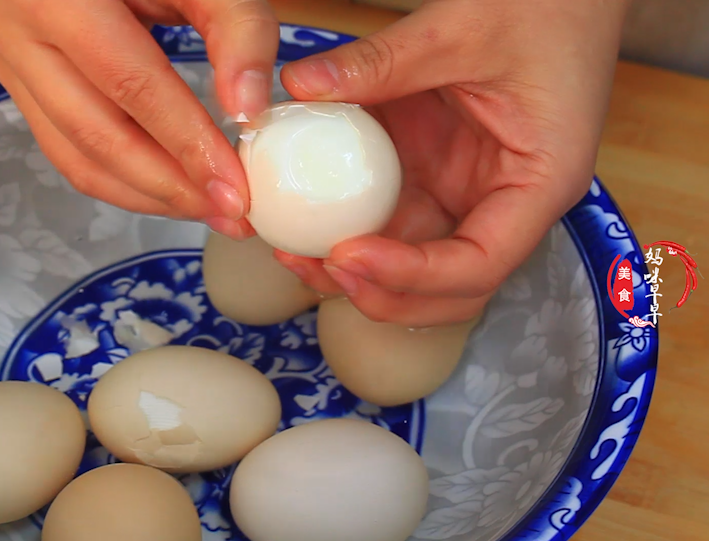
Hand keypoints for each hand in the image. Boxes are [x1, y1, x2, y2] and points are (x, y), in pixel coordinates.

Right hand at [0, 0, 279, 237]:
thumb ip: (236, 28)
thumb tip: (248, 112)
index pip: (130, 84)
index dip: (185, 142)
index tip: (236, 187)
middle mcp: (14, 27)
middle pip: (97, 133)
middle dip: (170, 186)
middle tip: (230, 214)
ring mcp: (6, 59)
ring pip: (76, 155)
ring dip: (146, 195)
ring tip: (207, 210)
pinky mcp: (18, 84)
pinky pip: (66, 149)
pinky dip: (121, 181)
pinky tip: (169, 191)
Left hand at [274, 0, 628, 326]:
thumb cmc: (542, 7)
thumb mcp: (460, 28)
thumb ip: (382, 61)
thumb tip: (300, 85)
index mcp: (539, 183)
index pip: (479, 263)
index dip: (411, 276)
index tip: (347, 256)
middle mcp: (505, 203)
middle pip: (447, 287)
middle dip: (381, 292)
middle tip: (315, 265)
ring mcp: (469, 193)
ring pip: (414, 260)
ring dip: (358, 272)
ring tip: (296, 251)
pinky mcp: (439, 176)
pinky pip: (394, 218)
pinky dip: (353, 227)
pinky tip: (308, 220)